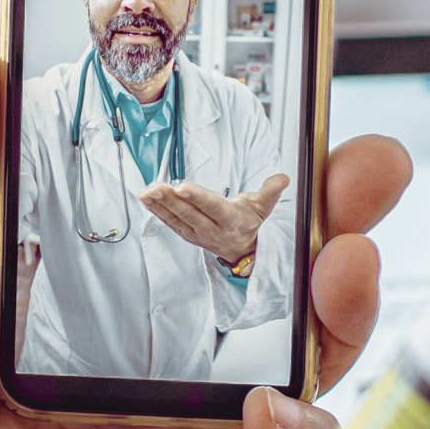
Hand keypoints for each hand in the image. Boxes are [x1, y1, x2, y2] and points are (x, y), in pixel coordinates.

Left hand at [0, 56, 408, 428]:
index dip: (237, 143)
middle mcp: (137, 343)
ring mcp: (172, 422)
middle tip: (362, 165)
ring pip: (292, 352)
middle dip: (327, 205)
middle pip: (259, 260)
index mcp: (69, 280)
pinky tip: (282, 401)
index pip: (171, 191)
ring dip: (339, 301)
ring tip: (346, 261)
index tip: (282, 93)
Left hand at [138, 170, 287, 262]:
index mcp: (231, 220)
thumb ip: (271, 191)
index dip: (197, 197)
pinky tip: (146, 199)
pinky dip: (156, 211)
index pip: (212, 207)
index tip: (182, 186)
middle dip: (171, 200)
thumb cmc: (249, 223)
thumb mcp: (263, 207)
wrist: (241, 250)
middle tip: (156, 186)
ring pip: (176, 218)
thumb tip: (283, 178)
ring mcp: (197, 233)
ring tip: (146, 191)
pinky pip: (169, 222)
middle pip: (189, 213)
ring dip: (159, 205)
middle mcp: (212, 229)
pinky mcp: (186, 234)